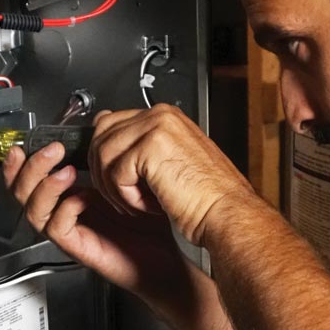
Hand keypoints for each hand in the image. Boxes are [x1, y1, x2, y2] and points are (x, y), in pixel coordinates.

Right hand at [2, 140, 184, 297]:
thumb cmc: (153, 222)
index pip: (34, 177)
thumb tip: (103, 122)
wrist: (170, 258)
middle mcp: (67, 212)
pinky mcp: (81, 247)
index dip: (24, 160)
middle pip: (24, 192)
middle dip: (30, 167)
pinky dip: (65, 209)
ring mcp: (73, 230)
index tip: (28, 141)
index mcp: (74, 195)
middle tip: (51, 150)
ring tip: (64, 170)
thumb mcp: (131, 179)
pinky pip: (57, 228)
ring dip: (44, 186)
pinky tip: (82, 198)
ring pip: (34, 210)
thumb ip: (112, 154)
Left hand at [89, 104, 254, 244]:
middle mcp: (160, 116)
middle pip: (101, 135)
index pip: (112, 123)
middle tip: (122, 196)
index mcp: (166, 117)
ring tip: (139, 203)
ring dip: (115, 188)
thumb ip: (142, 149)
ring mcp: (155, 127)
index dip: (105, 156)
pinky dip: (127, 198)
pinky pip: (115, 173)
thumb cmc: (208, 198)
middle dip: (102, 172)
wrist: (227, 213)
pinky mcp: (150, 147)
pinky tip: (150, 205)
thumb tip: (108, 144)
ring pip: (103, 155)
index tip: (113, 180)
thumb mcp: (171, 164)